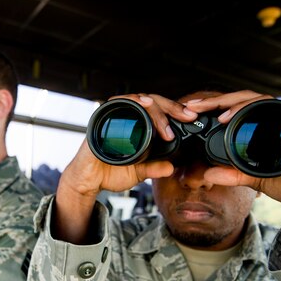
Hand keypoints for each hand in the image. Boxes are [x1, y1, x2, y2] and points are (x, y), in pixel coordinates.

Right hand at [54, 94, 190, 242]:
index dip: (176, 112)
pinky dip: (132, 100)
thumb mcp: (139, 173)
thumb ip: (154, 168)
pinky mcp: (103, 118)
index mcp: (137, 125)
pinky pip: (118, 102)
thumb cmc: (109, 173)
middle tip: (188, 117)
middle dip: (173, 108)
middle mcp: (126, 117)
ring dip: (157, 107)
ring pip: (139, 99)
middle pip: (153, 101)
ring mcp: (114, 115)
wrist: (87, 181)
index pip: (159, 110)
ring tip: (170, 121)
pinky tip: (144, 103)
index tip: (192, 118)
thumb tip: (172, 167)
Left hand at [184, 91, 280, 229]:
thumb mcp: (259, 180)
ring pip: (256, 100)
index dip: (214, 110)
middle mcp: (279, 116)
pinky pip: (274, 110)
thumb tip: (207, 175)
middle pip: (242, 100)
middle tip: (190, 107)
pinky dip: (251, 111)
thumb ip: (235, 175)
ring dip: (230, 103)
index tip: (189, 115)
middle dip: (214, 101)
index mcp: (268, 126)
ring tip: (209, 111)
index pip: (237, 111)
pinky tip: (233, 119)